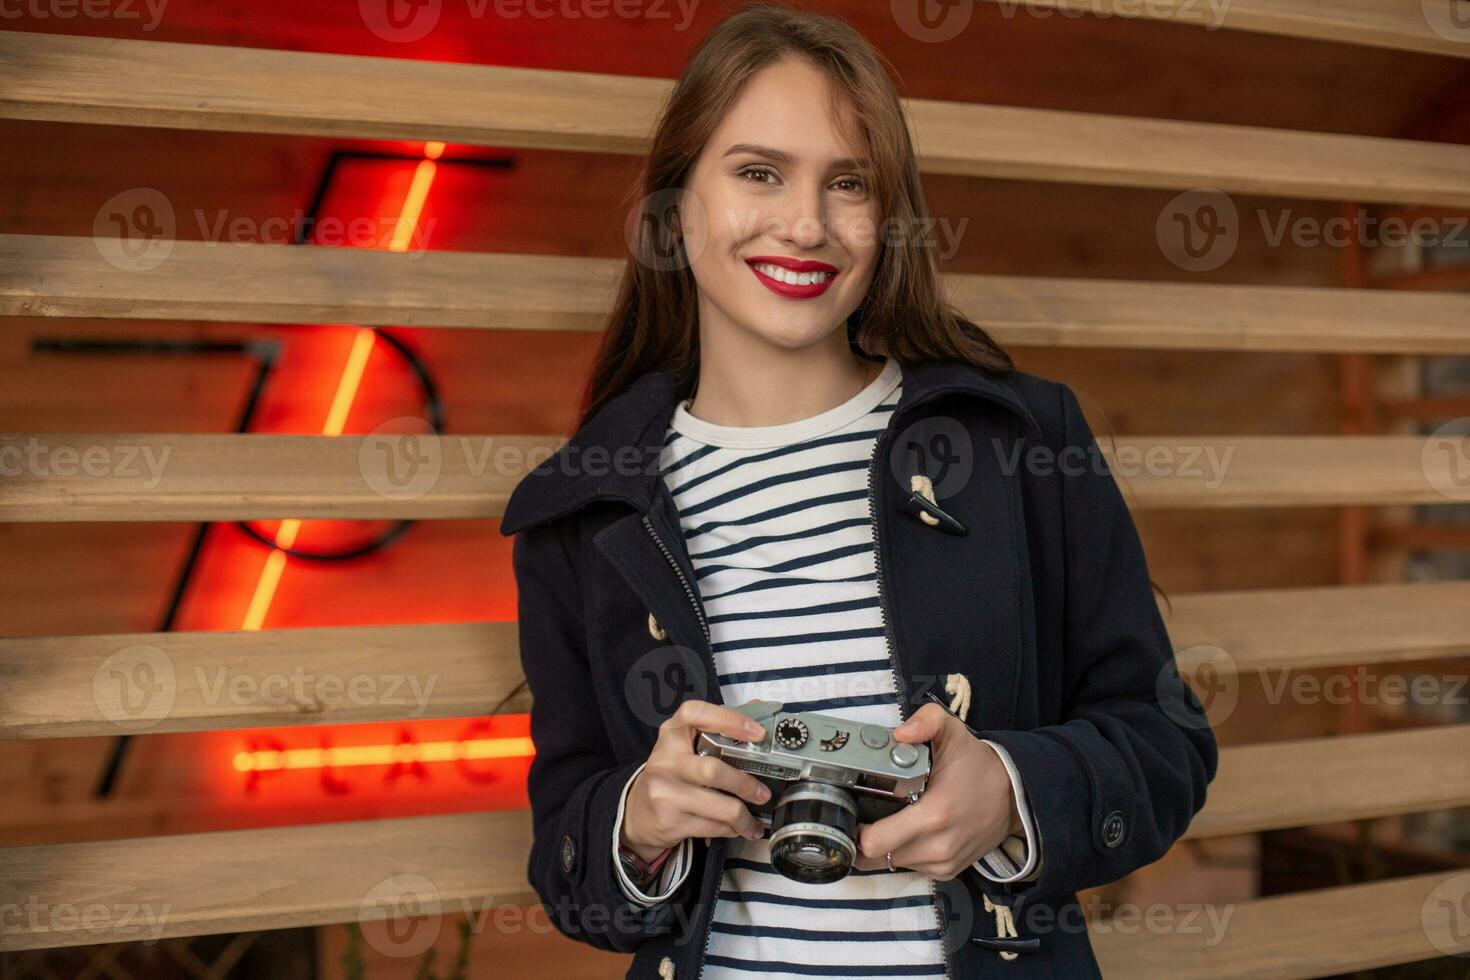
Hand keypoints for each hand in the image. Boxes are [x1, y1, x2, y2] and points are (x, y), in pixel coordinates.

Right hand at [620, 699, 772, 862]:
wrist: (637, 813)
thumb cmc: (672, 774)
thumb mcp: (685, 747)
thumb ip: (719, 728)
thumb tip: (758, 708)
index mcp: (672, 734)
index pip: (696, 714)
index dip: (729, 720)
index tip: (757, 732)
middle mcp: (665, 760)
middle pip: (713, 771)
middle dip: (745, 785)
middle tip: (763, 793)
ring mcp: (665, 792)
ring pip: (720, 806)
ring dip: (744, 817)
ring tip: (754, 821)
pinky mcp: (670, 821)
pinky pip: (713, 827)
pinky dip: (732, 830)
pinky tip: (737, 829)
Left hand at [852, 703, 1020, 877]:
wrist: (1015, 795)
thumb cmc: (978, 765)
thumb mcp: (953, 733)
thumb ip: (926, 722)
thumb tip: (899, 734)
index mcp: (933, 815)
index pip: (875, 842)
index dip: (855, 830)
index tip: (852, 812)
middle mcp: (938, 846)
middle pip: (876, 858)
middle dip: (861, 839)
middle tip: (861, 815)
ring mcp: (943, 862)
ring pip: (891, 864)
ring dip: (883, 846)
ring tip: (887, 818)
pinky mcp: (948, 870)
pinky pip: (911, 867)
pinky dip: (903, 852)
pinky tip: (908, 830)